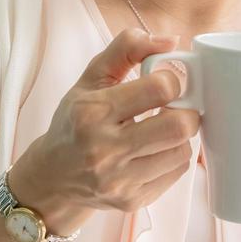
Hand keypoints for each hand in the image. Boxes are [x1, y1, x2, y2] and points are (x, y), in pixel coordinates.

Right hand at [10, 28, 200, 226]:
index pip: (160, 89)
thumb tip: (171, 41)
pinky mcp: (132, 201)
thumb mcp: (90, 79)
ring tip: (161, 129)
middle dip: (187, 111)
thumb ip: (126, 49)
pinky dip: (173, 157)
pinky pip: (177, 173)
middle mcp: (104, 149)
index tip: (165, 82)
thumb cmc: (75, 121)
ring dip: (179, 136)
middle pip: (179, 126)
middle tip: (175, 107)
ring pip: (183, 151)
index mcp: (93, 112)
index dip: (172, 79)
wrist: (53, 176)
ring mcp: (119, 180)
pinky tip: (154, 150)